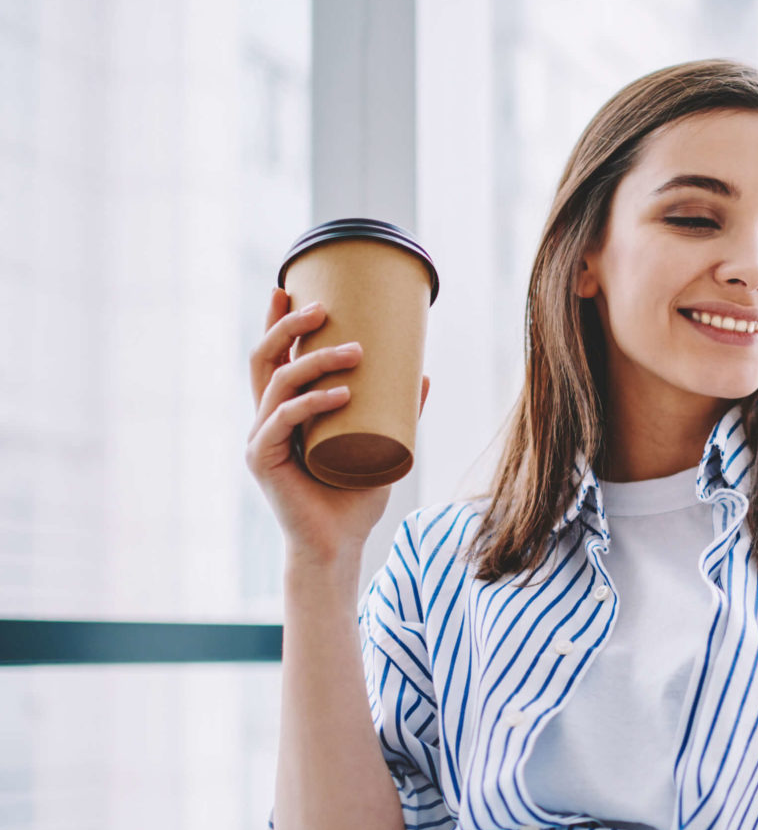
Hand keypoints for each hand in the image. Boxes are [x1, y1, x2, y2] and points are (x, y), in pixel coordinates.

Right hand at [246, 287, 429, 567]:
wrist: (339, 545)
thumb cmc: (356, 497)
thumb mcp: (383, 443)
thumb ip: (399, 411)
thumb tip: (424, 373)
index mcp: (285, 411)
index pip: (275, 357)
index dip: (277, 320)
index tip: (289, 285)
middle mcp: (266, 418)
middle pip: (266, 358)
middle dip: (289, 326)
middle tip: (323, 307)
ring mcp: (261, 437)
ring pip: (280, 383)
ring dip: (317, 361)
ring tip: (355, 352)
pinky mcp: (263, 459)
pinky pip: (284, 421)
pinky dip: (312, 403)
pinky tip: (342, 394)